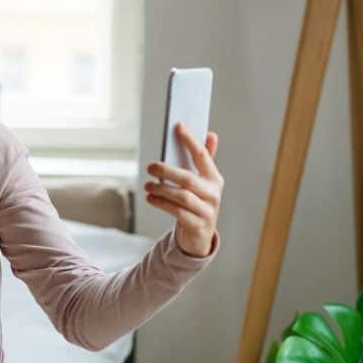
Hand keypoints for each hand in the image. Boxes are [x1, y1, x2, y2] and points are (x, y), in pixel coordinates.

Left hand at [144, 122, 222, 256]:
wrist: (199, 236)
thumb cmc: (196, 203)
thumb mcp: (201, 183)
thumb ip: (203, 160)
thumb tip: (211, 134)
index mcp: (214, 179)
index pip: (202, 156)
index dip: (191, 140)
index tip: (178, 126)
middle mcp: (213, 194)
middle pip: (188, 178)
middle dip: (167, 171)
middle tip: (150, 167)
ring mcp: (207, 211)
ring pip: (182, 196)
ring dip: (162, 189)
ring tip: (148, 185)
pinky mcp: (197, 225)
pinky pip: (178, 213)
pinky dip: (162, 204)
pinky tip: (151, 198)